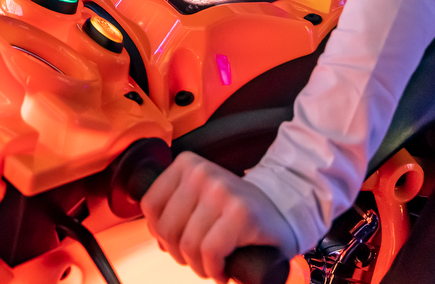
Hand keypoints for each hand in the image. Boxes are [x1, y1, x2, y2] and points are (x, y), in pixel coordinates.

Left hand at [143, 152, 294, 282]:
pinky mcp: (241, 214)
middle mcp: (202, 172)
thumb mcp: (201, 197)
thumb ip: (177, 209)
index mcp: (187, 164)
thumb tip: (157, 236)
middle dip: (179, 253)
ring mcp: (222, 191)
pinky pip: (210, 252)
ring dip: (199, 266)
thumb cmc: (239, 211)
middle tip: (198, 258)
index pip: (150, 205)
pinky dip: (214, 269)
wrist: (284, 211)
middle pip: (167, 228)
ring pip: (188, 244)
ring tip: (212, 265)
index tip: (177, 242)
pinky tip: (223, 269)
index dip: (159, 233)